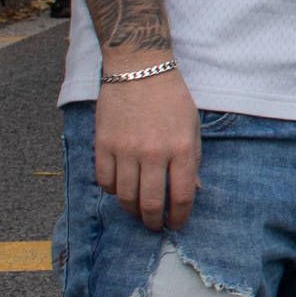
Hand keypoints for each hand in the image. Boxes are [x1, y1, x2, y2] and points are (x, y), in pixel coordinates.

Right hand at [91, 60, 200, 232]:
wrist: (139, 70)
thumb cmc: (171, 98)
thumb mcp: (192, 127)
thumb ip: (192, 160)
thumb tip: (192, 190)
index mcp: (181, 149)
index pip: (182, 196)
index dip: (180, 217)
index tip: (178, 224)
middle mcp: (154, 153)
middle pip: (151, 203)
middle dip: (155, 222)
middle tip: (156, 226)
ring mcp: (126, 150)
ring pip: (126, 197)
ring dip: (132, 211)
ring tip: (138, 213)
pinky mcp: (103, 145)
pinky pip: (105, 181)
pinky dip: (112, 191)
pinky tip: (120, 189)